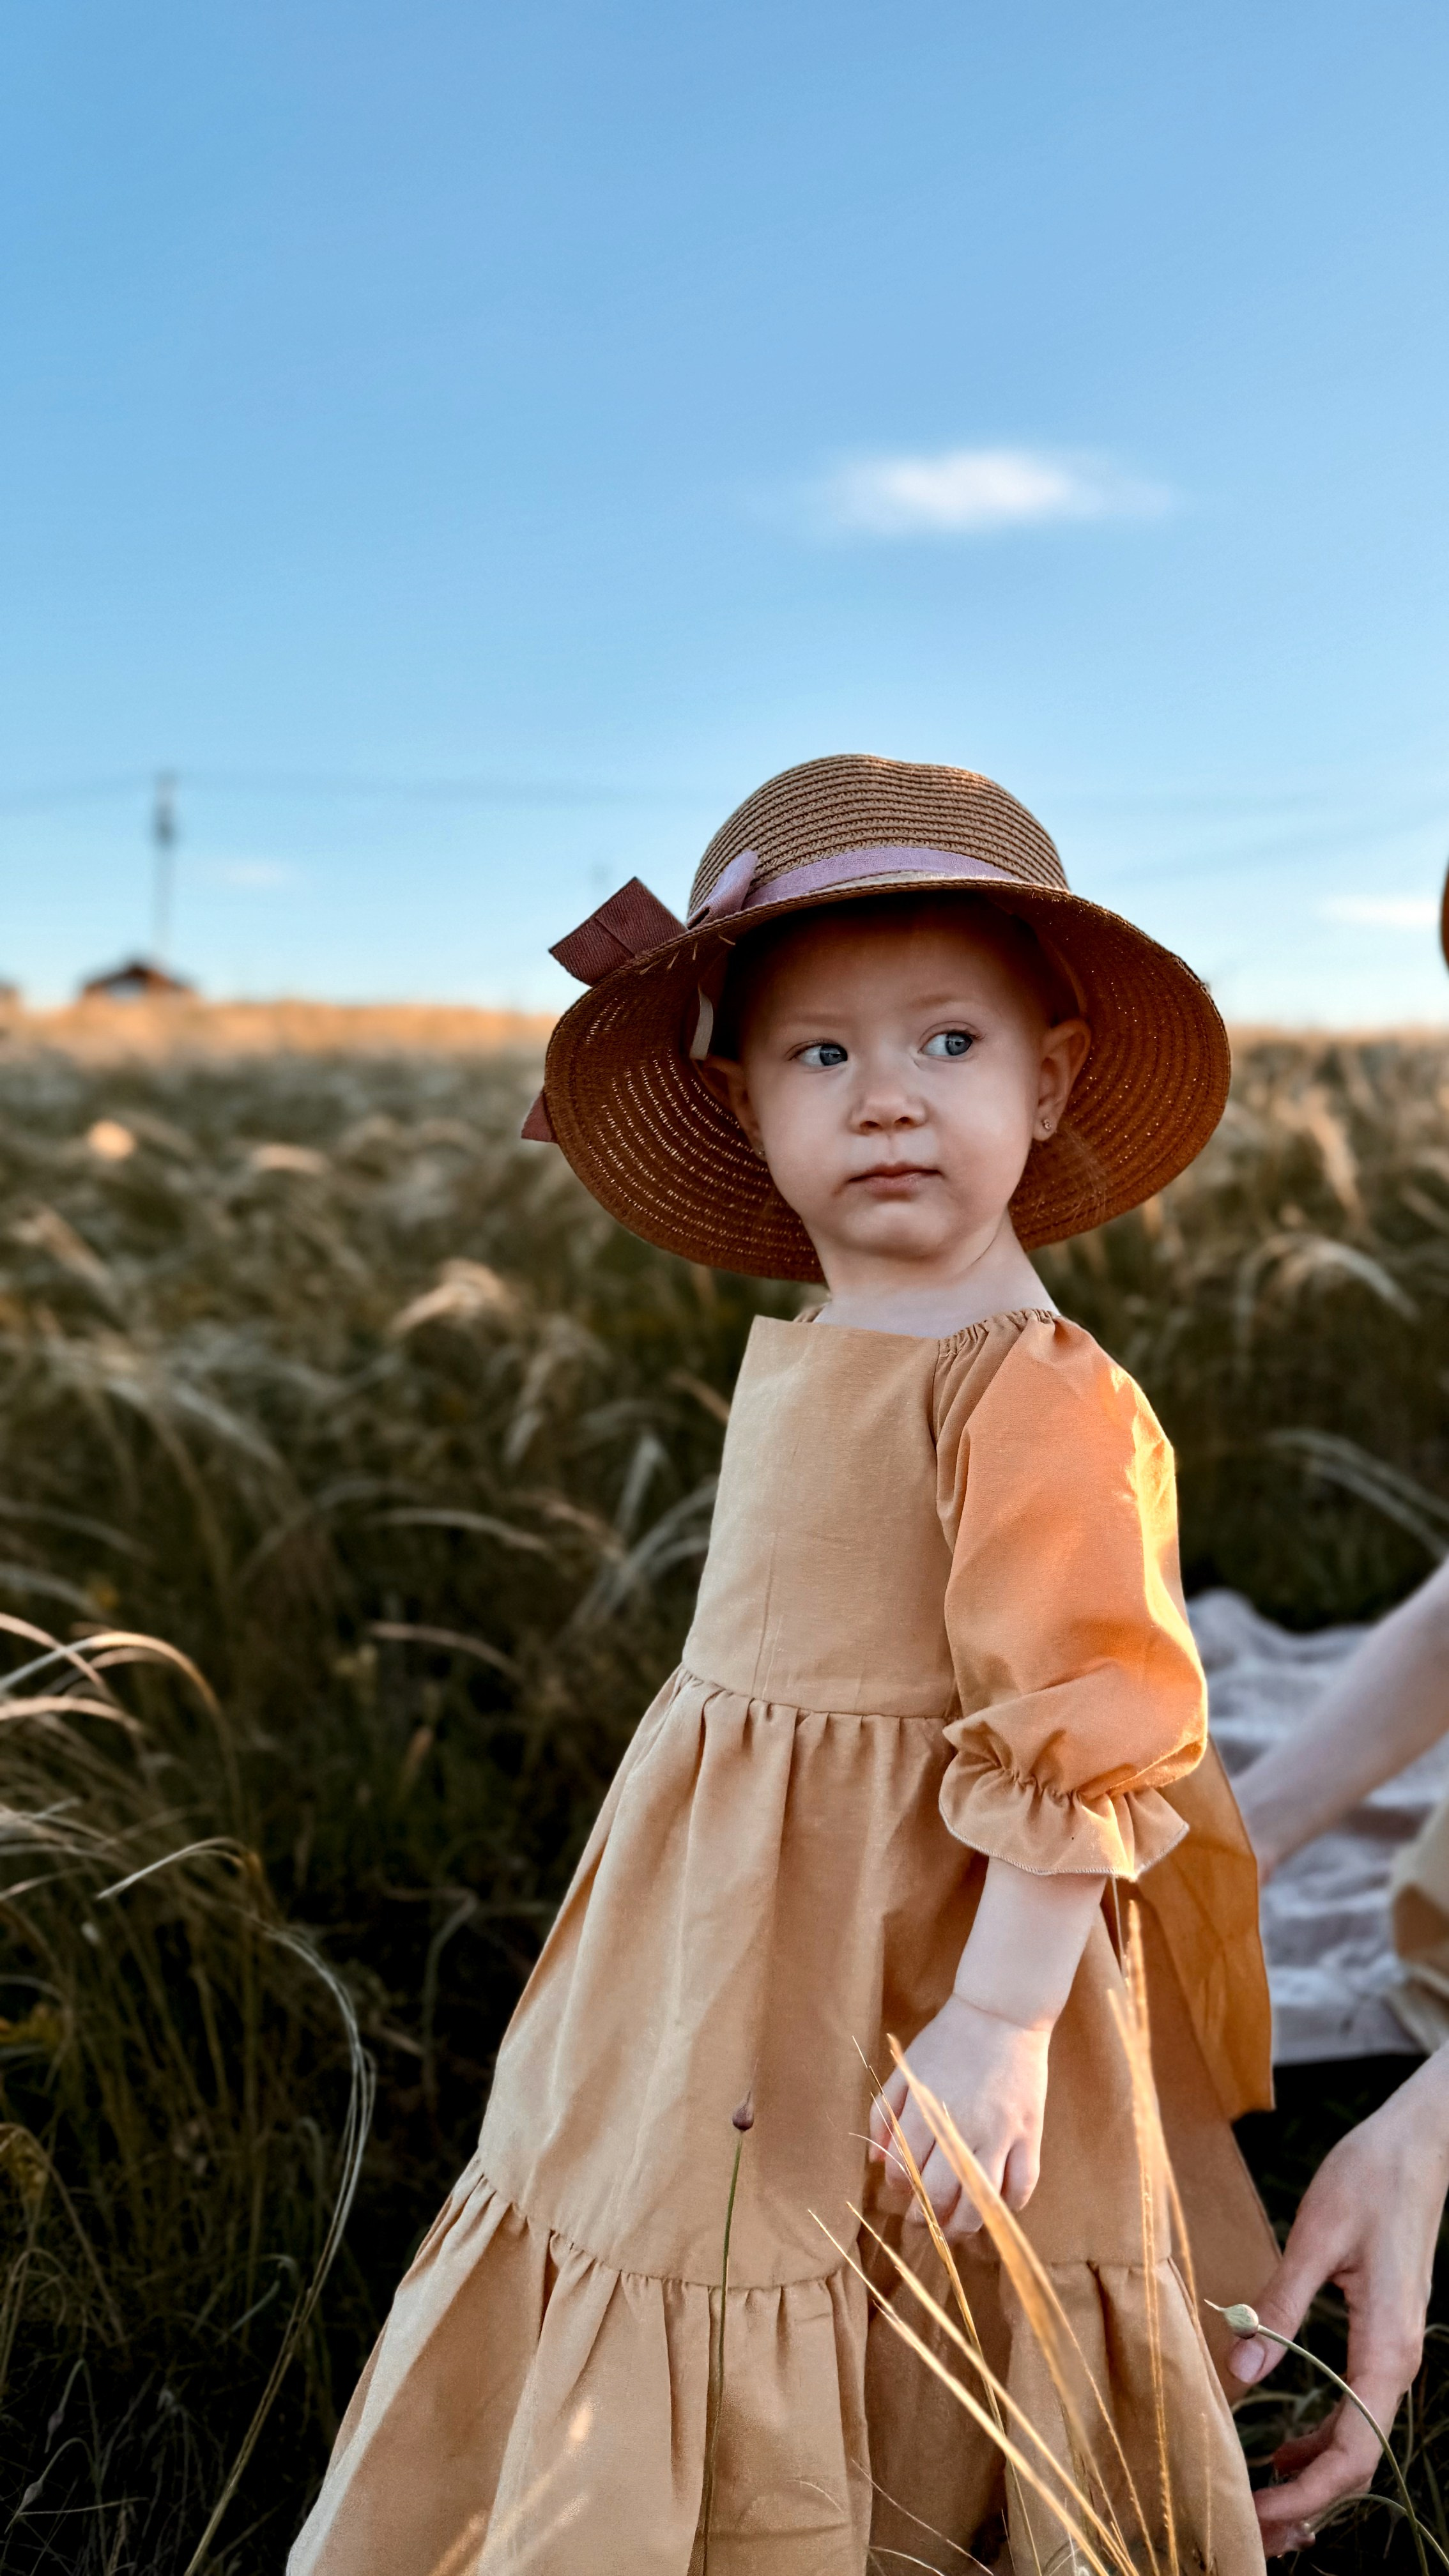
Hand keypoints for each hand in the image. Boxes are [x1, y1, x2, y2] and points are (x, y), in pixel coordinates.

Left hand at [867, 1992, 1048, 2240]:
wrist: (1000, 2014)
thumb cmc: (948, 2039)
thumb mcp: (907, 2070)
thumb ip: (885, 2113)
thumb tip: (875, 2160)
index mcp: (926, 2110)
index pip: (905, 2169)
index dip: (900, 2186)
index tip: (902, 2190)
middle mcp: (962, 2127)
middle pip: (941, 2193)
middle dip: (927, 2217)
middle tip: (924, 2223)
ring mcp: (1000, 2133)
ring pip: (982, 2199)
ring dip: (965, 2225)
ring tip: (956, 2230)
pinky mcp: (1030, 2132)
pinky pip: (1024, 2183)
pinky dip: (1011, 2203)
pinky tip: (998, 2207)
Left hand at [1229, 2049, 1448, 2555]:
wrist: (1417, 2145)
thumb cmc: (1370, 2177)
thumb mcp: (1317, 2235)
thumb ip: (1281, 2304)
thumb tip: (1241, 2367)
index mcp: (1387, 2347)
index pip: (1353, 2450)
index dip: (1307, 2493)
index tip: (1258, 2513)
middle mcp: (1398, 2363)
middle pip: (1358, 2461)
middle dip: (1307, 2503)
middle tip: (1249, 2529)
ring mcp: (1394, 2354)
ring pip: (1358, 2440)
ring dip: (1312, 2477)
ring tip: (1258, 2502)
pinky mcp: (1382, 2339)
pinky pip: (1355, 2409)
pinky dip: (1321, 2439)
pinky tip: (1281, 2449)